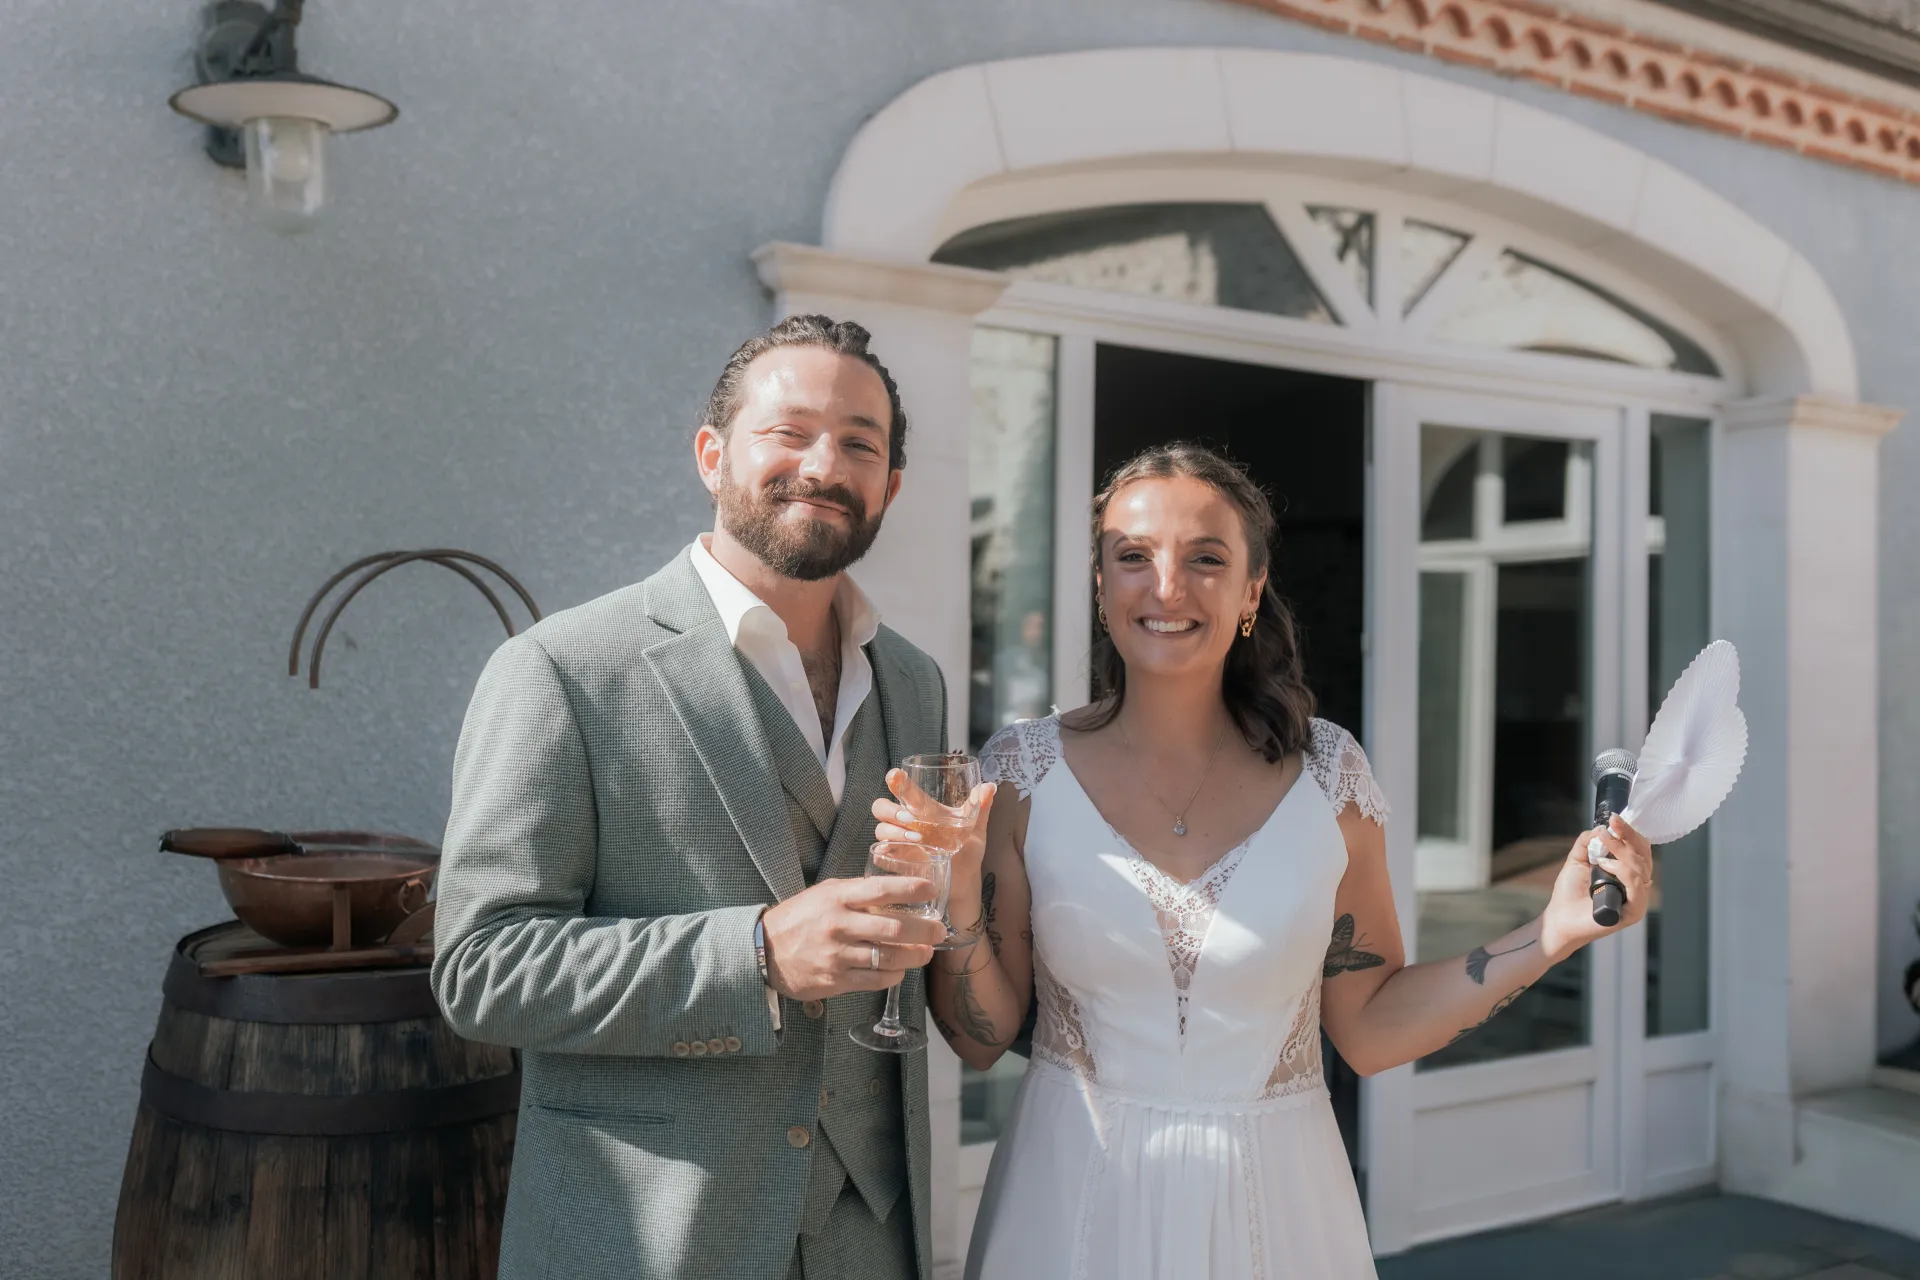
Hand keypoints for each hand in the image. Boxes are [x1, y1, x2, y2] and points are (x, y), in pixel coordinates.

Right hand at [759, 876, 944, 1001]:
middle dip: (924, 929)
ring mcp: (837, 955)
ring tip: (926, 952)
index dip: (910, 889)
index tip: (931, 889)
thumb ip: (856, 892)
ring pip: (888, 957)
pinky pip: (875, 979)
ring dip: (915, 955)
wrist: (763, 951)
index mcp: (837, 897)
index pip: (880, 889)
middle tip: (939, 929)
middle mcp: (838, 925)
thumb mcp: (824, 894)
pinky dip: (894, 975)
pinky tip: (900, 969)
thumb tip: (895, 891)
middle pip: (893, 928)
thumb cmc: (800, 918)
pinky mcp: (836, 980)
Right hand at [871, 774, 996, 888]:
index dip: (895, 781)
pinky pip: (881, 855)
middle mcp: (907, 824)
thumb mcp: (976, 828)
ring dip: (894, 831)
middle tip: (909, 818)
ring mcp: (900, 843)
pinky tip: (898, 854)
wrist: (966, 882)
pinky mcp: (898, 862)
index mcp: (923, 811)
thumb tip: (989, 786)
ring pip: (881, 830)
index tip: (895, 775)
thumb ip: (981, 807)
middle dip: (890, 810)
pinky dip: (886, 852)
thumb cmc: (968, 852)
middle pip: (881, 808)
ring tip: (916, 838)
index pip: (903, 791)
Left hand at [1539, 816, 1653, 962]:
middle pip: (1643, 856)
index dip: (1629, 833)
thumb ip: (1587, 842)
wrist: (1560, 918)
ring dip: (1622, 852)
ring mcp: (1637, 898)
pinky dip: (1622, 872)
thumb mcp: (1577, 860)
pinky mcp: (1633, 911)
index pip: (1639, 848)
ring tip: (1601, 849)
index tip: (1614, 819)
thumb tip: (1600, 827)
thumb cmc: (1569, 893)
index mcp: (1627, 872)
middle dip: (1627, 837)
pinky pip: (1636, 887)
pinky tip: (1604, 865)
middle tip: (1610, 828)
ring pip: (1641, 868)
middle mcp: (1636, 884)